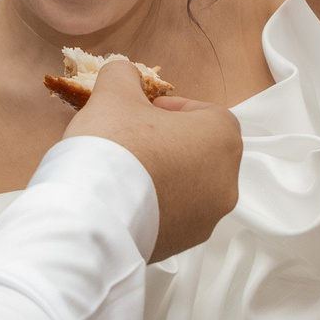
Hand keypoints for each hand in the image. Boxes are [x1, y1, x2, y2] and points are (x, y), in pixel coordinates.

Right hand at [62, 60, 240, 261]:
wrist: (93, 213)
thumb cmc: (114, 145)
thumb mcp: (114, 92)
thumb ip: (124, 74)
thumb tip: (124, 74)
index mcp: (222, 138)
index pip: (210, 114)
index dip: (177, 109)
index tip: (148, 111)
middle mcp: (226, 181)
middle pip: (202, 153)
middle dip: (172, 143)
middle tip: (135, 139)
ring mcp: (207, 218)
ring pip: (190, 188)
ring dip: (165, 176)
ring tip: (126, 171)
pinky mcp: (185, 244)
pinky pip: (175, 217)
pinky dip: (156, 206)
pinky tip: (124, 199)